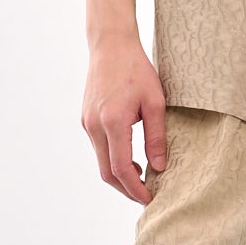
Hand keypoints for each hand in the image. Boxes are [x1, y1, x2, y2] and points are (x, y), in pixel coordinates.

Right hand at [81, 36, 168, 202]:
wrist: (110, 45)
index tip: (149, 199)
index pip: (121, 169)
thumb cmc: (136, 69)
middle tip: (146, 196)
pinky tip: (130, 157)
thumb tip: (159, 167)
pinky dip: (112, 159)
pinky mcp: (85, 119)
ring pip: (101, 161)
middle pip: (106, 172)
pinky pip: (98, 148)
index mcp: (112, 122)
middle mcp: (94, 126)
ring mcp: (87, 123)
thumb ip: (157, 137)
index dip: (135, 189)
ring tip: (142, 177)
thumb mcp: (155, 103)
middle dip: (126, 189)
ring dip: (119, 174)